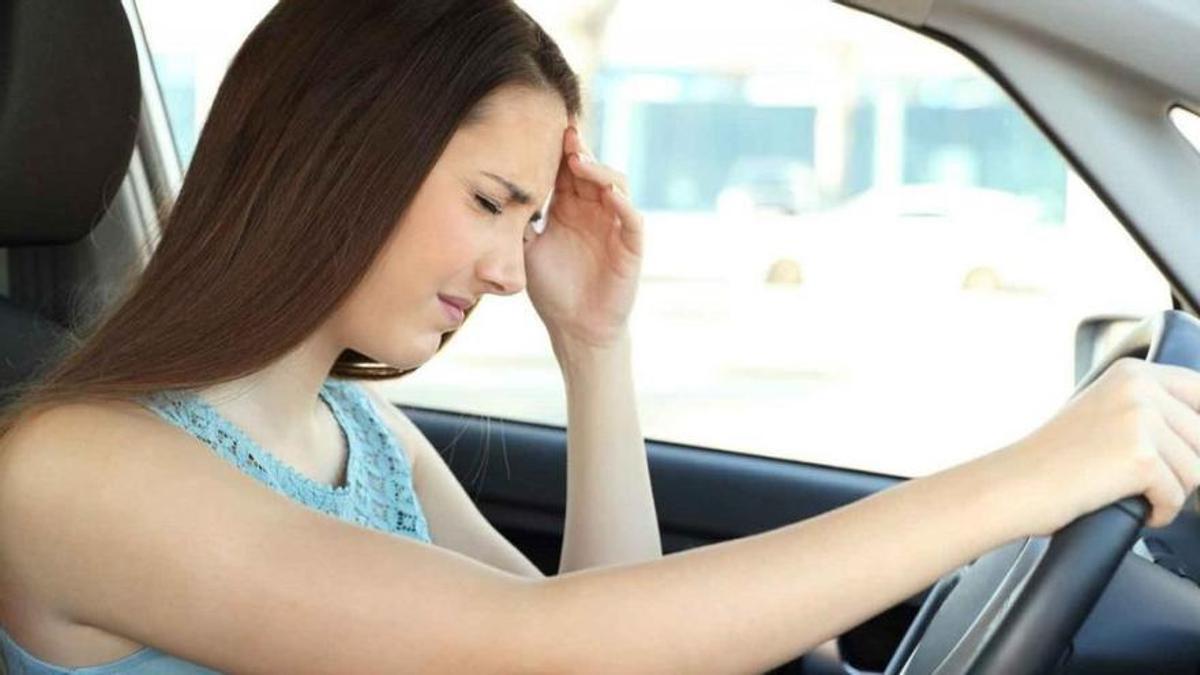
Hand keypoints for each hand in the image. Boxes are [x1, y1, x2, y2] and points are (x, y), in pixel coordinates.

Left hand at [524, 118, 643, 350]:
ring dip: (599, 171)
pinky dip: (623, 204)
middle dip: (578, 151)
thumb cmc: (552, 291)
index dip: (559, 151)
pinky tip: (609, 194)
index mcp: (569, 209)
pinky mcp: (631, 246)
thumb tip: (491, 194)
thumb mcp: (527, 250)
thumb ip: (517, 223)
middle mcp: (594, 212)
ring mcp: (614, 226)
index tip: (545, 130)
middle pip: (592, 170)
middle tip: (564, 135)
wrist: (575, 329)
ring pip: (616, 185)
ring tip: (579, 162)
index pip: (567, 171)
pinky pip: (632, 218)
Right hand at [996, 357, 1199, 535]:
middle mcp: (1139, 387)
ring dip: (1169, 492)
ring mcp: (1140, 419)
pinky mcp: (1141, 457)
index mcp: (1132, 372)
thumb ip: (1153, 411)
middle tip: (1140, 480)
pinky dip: (1157, 513)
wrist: (1014, 485)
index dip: (1196, 432)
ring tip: (1128, 491)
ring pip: (1197, 471)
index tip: (1181, 453)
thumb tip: (1199, 435)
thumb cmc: (1054, 462)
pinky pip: (1178, 497)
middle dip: (1181, 469)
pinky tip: (1128, 505)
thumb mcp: (1106, 415)